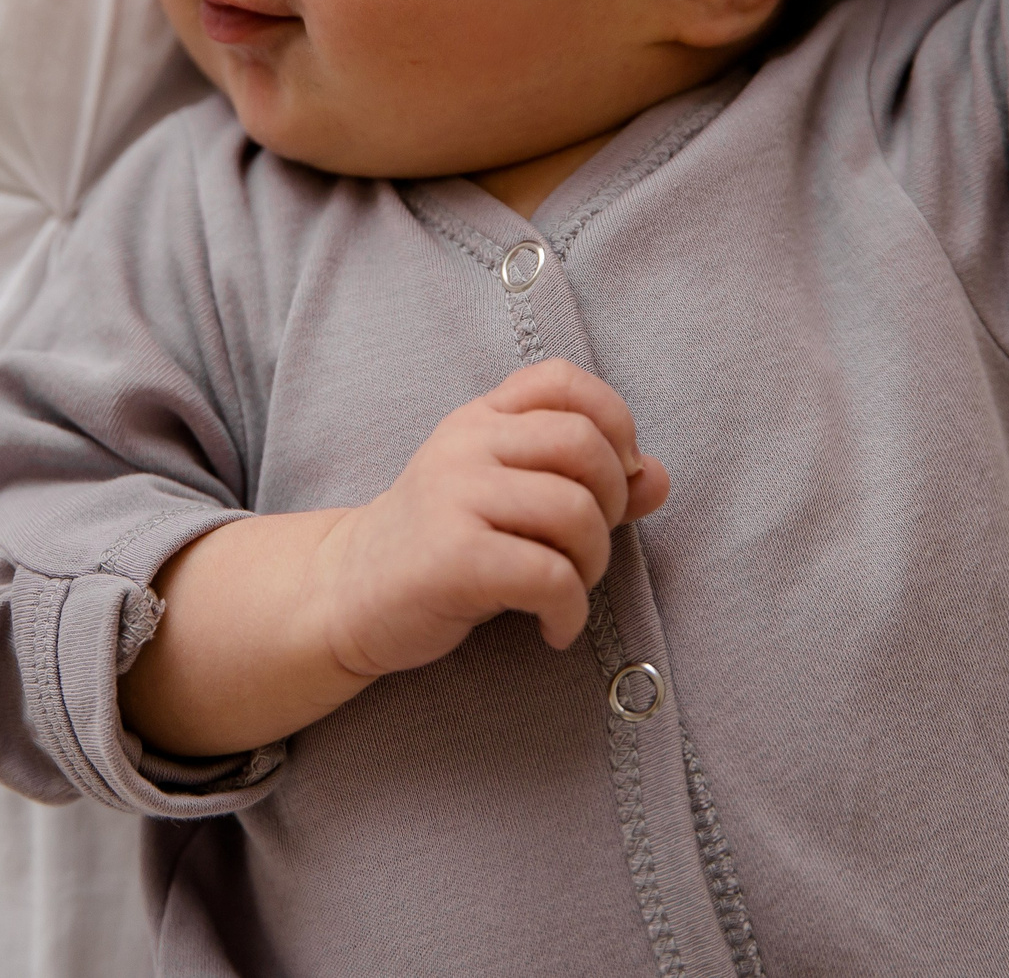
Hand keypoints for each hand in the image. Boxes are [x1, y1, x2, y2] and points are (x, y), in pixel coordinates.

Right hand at [311, 360, 669, 677]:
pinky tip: (553, 628)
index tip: (615, 475)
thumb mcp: (512, 499)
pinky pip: (549, 576)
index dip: (613, 421)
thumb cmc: (446, 545)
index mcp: (480, 417)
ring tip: (567, 591)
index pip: (562, 380)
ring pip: (574, 511)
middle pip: (583, 445)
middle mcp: (465, 443)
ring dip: (592, 564)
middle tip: (589, 545)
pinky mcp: (452, 557)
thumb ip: (586, 482)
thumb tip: (660, 478)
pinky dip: (569, 611)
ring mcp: (454, 495)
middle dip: (611, 502)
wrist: (349, 594)